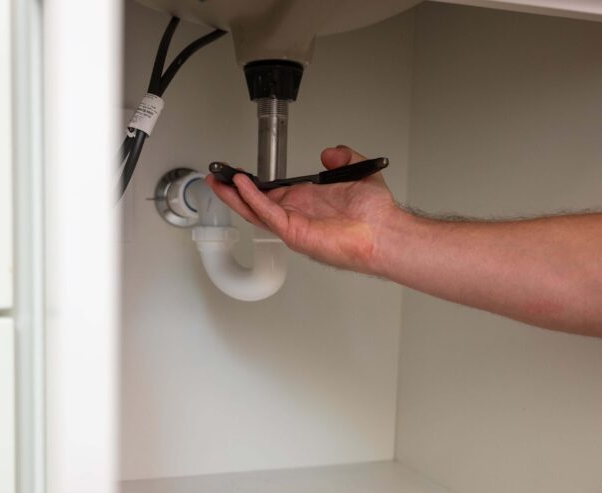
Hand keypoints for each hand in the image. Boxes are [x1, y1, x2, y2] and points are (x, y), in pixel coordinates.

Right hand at [204, 145, 401, 274]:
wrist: (384, 231)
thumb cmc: (375, 215)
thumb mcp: (358, 171)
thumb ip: (343, 157)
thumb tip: (329, 152)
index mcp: (307, 203)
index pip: (271, 193)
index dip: (252, 183)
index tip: (238, 173)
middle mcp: (297, 214)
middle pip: (255, 204)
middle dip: (233, 191)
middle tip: (217, 177)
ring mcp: (293, 225)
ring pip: (254, 211)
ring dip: (234, 197)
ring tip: (217, 182)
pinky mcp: (294, 232)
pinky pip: (268, 214)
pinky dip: (253, 200)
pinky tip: (241, 186)